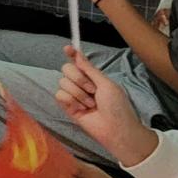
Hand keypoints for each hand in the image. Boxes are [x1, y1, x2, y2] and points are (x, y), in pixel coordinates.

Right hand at [54, 46, 155, 164]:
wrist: (115, 128)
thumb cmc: (117, 106)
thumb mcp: (106, 83)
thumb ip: (89, 69)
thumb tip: (77, 54)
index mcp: (92, 77)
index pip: (78, 62)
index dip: (72, 54)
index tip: (67, 48)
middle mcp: (81, 85)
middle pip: (66, 69)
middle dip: (79, 78)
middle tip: (92, 90)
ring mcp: (74, 96)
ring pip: (62, 82)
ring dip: (78, 93)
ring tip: (91, 104)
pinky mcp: (67, 107)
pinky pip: (60, 95)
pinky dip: (72, 101)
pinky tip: (82, 109)